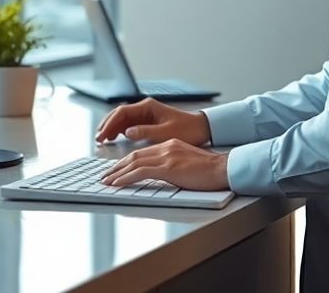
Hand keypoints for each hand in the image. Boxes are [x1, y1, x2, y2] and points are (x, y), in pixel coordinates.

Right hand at [95, 97, 210, 144]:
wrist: (202, 128)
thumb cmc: (187, 129)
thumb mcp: (166, 132)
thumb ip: (146, 132)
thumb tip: (127, 132)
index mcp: (149, 106)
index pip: (122, 112)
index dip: (110, 124)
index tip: (103, 135)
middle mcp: (145, 108)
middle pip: (120, 114)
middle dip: (107, 125)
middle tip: (99, 138)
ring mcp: (146, 114)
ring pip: (123, 119)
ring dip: (112, 128)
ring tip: (104, 139)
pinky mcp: (149, 121)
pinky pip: (129, 124)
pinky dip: (120, 130)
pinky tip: (116, 138)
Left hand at [101, 139, 229, 190]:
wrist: (222, 169)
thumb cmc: (209, 170)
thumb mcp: (186, 162)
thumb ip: (172, 163)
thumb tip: (160, 173)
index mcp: (169, 145)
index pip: (142, 153)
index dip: (126, 162)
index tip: (116, 170)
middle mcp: (165, 147)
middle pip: (134, 156)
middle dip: (117, 167)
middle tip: (105, 176)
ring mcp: (166, 156)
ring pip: (134, 163)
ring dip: (117, 173)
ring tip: (107, 181)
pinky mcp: (168, 168)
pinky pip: (140, 172)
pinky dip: (126, 178)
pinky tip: (117, 183)